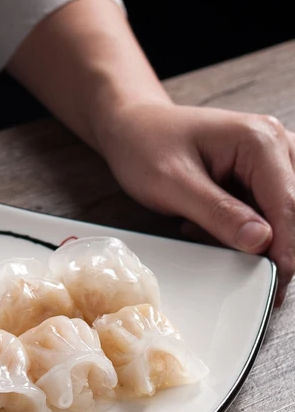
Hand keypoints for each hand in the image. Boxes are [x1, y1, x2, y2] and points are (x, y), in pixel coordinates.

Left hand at [96, 100, 294, 303]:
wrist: (132, 128)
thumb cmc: (145, 146)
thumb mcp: (171, 184)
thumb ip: (217, 213)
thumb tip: (261, 242)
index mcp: (260, 141)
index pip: (290, 206)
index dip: (285, 251)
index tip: (275, 283)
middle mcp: (277, 145)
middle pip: (292, 212)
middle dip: (260, 242)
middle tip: (209, 242)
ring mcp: (274, 160)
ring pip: (280, 217)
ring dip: (245, 235)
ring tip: (197, 224)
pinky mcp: (264, 176)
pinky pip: (265, 214)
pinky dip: (237, 228)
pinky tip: (201, 221)